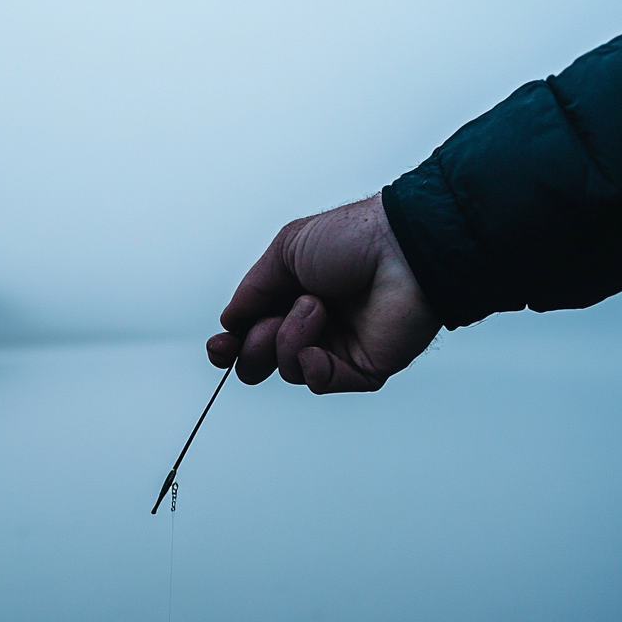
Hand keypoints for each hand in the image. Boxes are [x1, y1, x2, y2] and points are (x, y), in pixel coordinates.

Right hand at [206, 195, 440, 392]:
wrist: (402, 250)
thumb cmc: (354, 239)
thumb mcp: (285, 251)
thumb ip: (252, 291)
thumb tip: (229, 322)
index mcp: (292, 296)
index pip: (249, 332)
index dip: (229, 344)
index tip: (219, 346)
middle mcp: (313, 325)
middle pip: (260, 361)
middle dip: (253, 348)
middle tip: (269, 324)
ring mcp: (337, 347)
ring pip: (288, 369)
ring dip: (290, 339)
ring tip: (315, 307)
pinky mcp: (361, 368)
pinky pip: (320, 382)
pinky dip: (311, 366)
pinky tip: (318, 345)